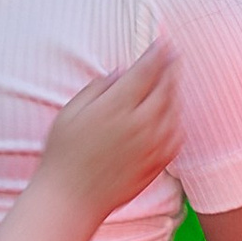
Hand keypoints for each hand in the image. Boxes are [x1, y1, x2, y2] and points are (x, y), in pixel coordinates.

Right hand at [36, 42, 179, 212]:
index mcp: (117, 107)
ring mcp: (153, 145)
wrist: (72, 199)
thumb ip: (99, 87)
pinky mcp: (159, 162)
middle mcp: (141, 124)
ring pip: (174, 109)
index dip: (157, 53)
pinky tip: (170, 113)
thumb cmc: (64, 154)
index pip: (146, 70)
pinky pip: (177, 133)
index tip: (163, 41)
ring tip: (170, 80)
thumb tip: (121, 73)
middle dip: (170, 67)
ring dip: (174, 90)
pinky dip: (176, 118)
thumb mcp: (71, 112)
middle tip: (173, 54)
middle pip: (166, 86)